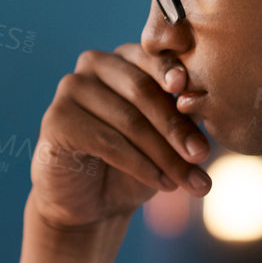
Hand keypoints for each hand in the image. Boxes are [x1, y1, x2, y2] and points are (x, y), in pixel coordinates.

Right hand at [31, 43, 212, 230]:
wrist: (91, 205)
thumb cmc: (134, 164)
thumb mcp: (167, 136)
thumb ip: (183, 113)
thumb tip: (204, 104)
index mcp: (124, 57)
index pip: (155, 60)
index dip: (177, 78)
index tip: (196, 98)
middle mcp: (94, 64)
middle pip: (142, 90)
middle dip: (177, 127)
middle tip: (202, 156)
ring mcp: (71, 89)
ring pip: (129, 120)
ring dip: (165, 155)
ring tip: (191, 181)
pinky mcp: (56, 119)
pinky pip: (108, 142)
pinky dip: (141, 165)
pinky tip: (163, 184)